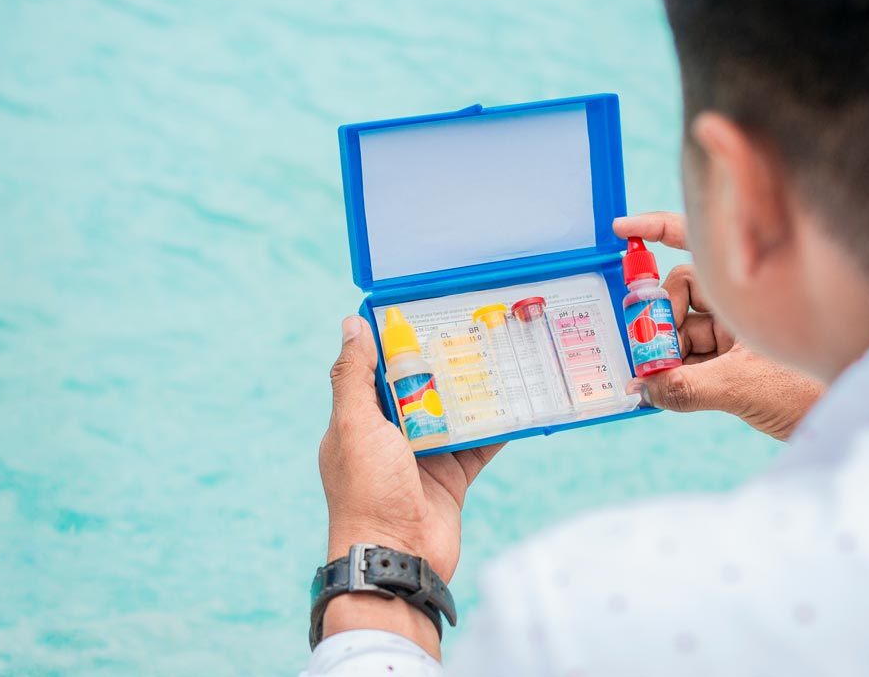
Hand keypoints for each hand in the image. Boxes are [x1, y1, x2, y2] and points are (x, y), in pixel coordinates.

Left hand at [318, 315, 502, 654]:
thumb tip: (352, 324)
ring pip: (453, 413)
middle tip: (473, 326)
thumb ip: (353, 376)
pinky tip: (516, 402)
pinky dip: (496, 427)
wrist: (397, 557)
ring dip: (473, 390)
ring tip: (499, 356)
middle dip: (442, 362)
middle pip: (420, 389)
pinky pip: (478, 445)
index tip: (422, 311)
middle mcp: (390, 437)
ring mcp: (424, 458)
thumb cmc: (367, 490)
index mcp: (359, 422)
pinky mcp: (454, 477)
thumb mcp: (355, 426)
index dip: (396, 342)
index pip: (376, 371)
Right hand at [615, 212, 825, 438]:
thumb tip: (643, 388)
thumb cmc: (815, 392)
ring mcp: (741, 332)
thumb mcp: (744, 387)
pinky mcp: (739, 363)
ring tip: (662, 383)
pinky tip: (662, 392)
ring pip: (685, 330)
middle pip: (682, 292)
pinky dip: (676, 374)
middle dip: (660, 320)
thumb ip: (686, 387)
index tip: (622, 230)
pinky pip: (694, 359)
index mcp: (752, 285)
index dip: (659, 229)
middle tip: (648, 352)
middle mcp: (745, 302)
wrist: (851, 426)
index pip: (699, 240)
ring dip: (667, 355)